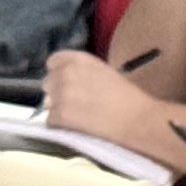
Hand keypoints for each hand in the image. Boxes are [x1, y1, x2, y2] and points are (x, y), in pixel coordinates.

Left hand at [37, 48, 156, 146]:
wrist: (138, 119)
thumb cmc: (128, 97)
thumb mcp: (104, 71)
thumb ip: (82, 71)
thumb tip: (67, 82)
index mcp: (78, 59)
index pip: (52, 62)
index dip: (59, 73)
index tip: (68, 83)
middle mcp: (65, 73)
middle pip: (47, 83)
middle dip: (57, 92)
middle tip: (76, 103)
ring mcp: (60, 95)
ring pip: (47, 103)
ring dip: (59, 109)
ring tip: (79, 116)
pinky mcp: (60, 115)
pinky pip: (50, 121)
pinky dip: (61, 125)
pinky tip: (78, 126)